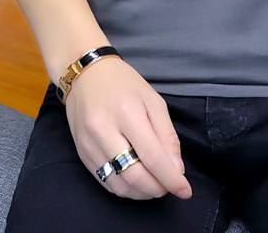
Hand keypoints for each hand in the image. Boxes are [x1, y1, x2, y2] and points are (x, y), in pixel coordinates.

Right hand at [65, 56, 191, 200]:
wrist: (86, 75)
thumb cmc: (124, 84)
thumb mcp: (153, 100)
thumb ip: (167, 135)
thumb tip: (176, 168)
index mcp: (127, 112)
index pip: (152, 156)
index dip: (171, 178)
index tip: (185, 190)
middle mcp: (104, 131)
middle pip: (134, 175)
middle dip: (158, 188)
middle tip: (170, 186)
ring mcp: (90, 145)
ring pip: (119, 184)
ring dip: (142, 193)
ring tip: (156, 186)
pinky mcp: (82, 154)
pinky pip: (105, 182)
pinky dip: (125, 189)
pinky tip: (137, 183)